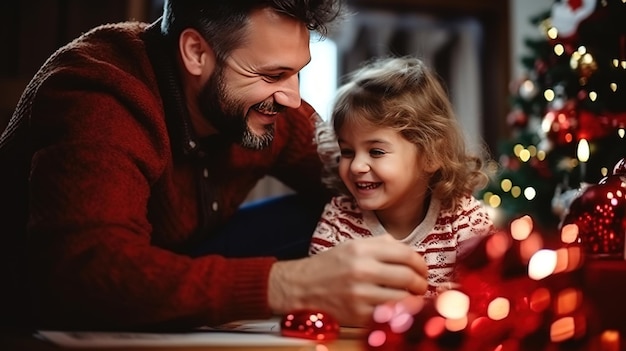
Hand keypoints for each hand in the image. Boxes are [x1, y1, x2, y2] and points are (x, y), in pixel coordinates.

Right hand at [268, 234, 427, 326]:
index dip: (420, 263)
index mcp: (362, 249)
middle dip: (420, 283)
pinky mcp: (357, 314)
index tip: (422, 269)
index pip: (405, 254)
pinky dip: (398, 313)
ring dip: (413, 299)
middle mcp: (361, 270)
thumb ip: (380, 244)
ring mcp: (359, 294)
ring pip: (402, 298)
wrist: (300, 287)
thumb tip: (408, 251)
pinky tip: (398, 308)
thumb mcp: (352, 246)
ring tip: (412, 297)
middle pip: (408, 276)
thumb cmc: (328, 267)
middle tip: (421, 285)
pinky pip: (389, 314)